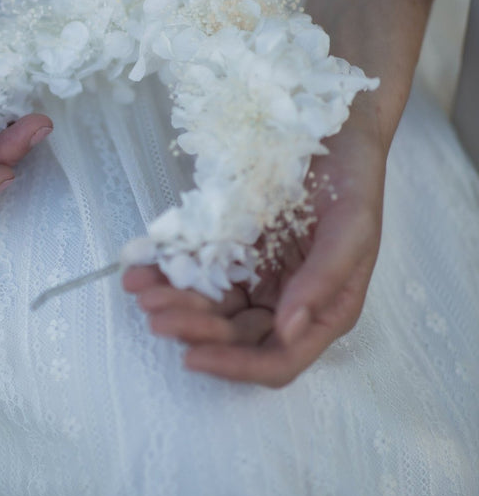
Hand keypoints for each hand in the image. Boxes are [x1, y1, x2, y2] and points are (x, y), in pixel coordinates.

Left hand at [123, 112, 385, 385]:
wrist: (338, 129)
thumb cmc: (356, 180)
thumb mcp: (352, 229)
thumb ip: (324, 281)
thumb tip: (290, 331)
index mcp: (323, 310)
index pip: (278, 360)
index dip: (234, 366)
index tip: (192, 357)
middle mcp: (287, 301)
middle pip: (235, 335)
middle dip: (192, 329)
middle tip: (154, 311)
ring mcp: (258, 275)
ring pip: (210, 307)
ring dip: (174, 304)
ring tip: (140, 288)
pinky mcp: (234, 247)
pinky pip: (198, 268)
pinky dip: (169, 271)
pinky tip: (143, 266)